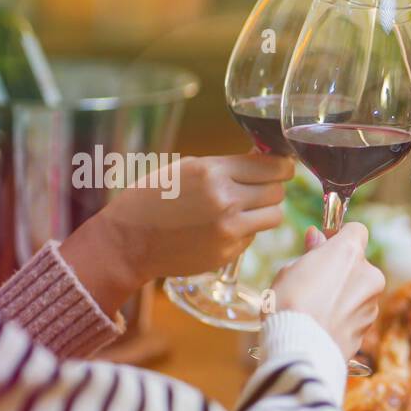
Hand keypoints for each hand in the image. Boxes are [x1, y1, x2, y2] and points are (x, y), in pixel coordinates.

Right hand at [60, 153, 291, 313]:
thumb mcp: (187, 169)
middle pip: (277, 191)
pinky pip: (253, 236)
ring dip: (266, 210)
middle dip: (273, 187)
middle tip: (261, 188)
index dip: (282, 166)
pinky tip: (222, 227)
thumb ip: (227, 166)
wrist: (128, 241)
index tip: (283, 167)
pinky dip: (246, 231)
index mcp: (213, 172)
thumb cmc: (154, 198)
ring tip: (247, 208)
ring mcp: (228, 229)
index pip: (272, 167)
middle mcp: (225, 200)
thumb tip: (265, 158)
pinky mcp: (228, 252)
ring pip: (274, 215)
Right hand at [270, 222, 384, 359]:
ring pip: (359, 292)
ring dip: (344, 295)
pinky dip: (344, 317)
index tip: (325, 245)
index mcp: (349, 254)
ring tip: (315, 309)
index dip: (340, 237)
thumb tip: (317, 237)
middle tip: (314, 282)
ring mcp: (372, 304)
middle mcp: (369, 276)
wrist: (300, 350)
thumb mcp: (290, 270)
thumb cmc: (289, 305)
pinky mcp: (368, 329)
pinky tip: (322, 326)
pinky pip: (356, 316)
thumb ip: (311, 253)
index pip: (357, 230)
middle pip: (359, 265)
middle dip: (341, 270)